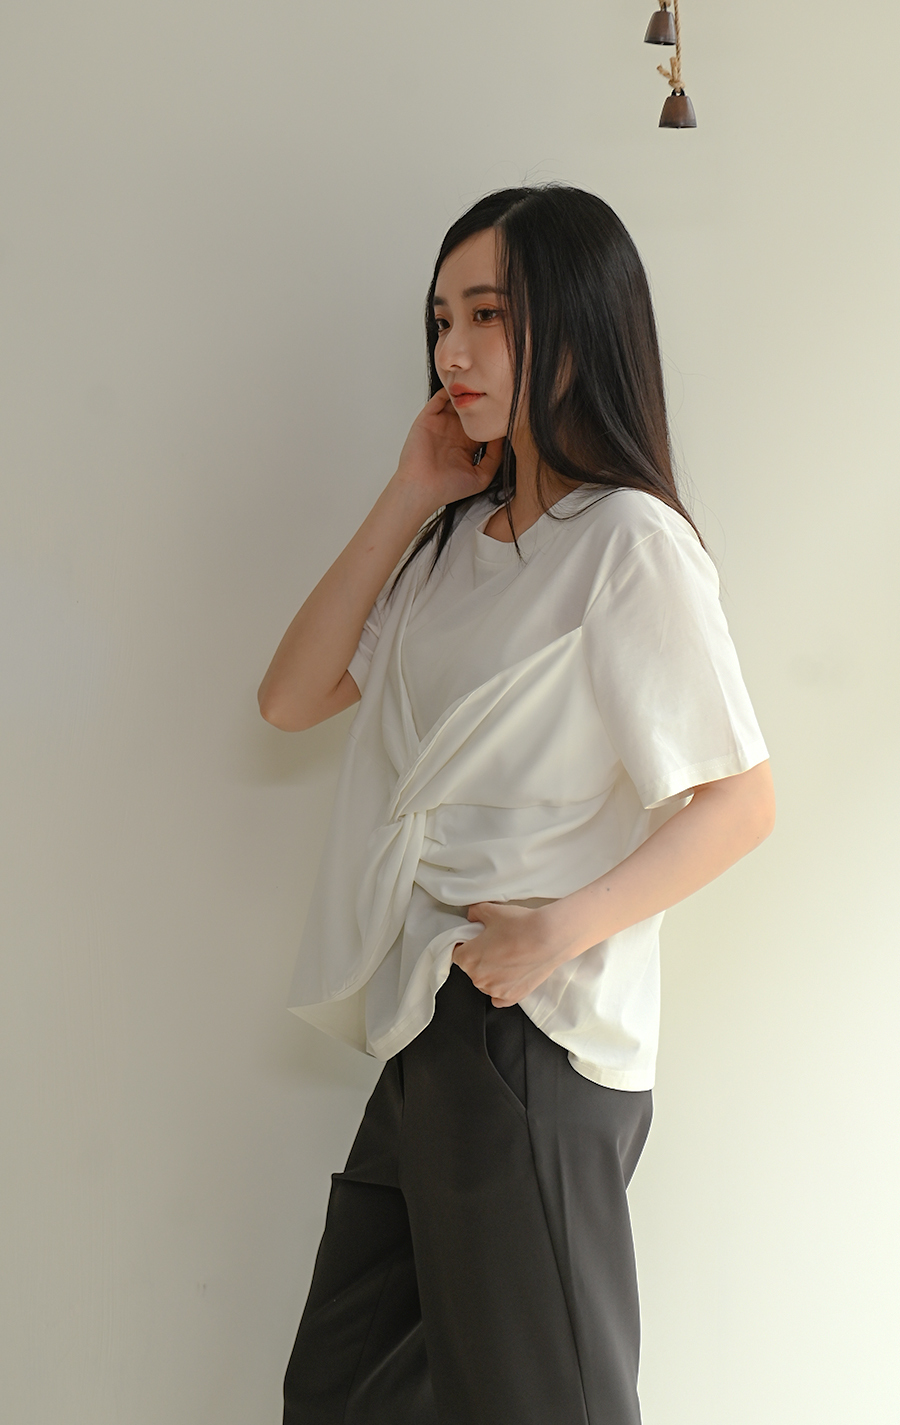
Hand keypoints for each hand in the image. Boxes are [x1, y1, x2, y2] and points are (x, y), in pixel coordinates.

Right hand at [393, 390, 503, 513]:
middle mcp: (455, 432)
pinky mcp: (428, 418)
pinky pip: (440, 397)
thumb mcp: (482, 476)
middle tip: (498, 390)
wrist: (422, 489)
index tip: (509, 408)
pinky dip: (450, 389)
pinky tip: (464, 388)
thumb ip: (495, 456)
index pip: (484, 423)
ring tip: (481, 384)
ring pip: (457, 400)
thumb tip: (504, 435)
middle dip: (483, 399)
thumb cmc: (449, 488)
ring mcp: (441, 423)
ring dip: (467, 392)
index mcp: (468, 444)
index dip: (495, 415)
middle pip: (472, 408)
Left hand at [451, 901, 562, 1007]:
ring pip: (486, 983)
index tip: (477, 940)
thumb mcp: (492, 911)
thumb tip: (472, 917)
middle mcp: (478, 978)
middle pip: (471, 969)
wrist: (549, 937)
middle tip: (497, 945)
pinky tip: (510, 976)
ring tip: (509, 957)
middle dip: (480, 958)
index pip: (457, 953)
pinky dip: (502, 989)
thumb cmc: (520, 925)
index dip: (466, 944)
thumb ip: (475, 913)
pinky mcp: (512, 997)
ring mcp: (495, 990)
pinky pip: (499, 998)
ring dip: (493, 973)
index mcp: (468, 958)